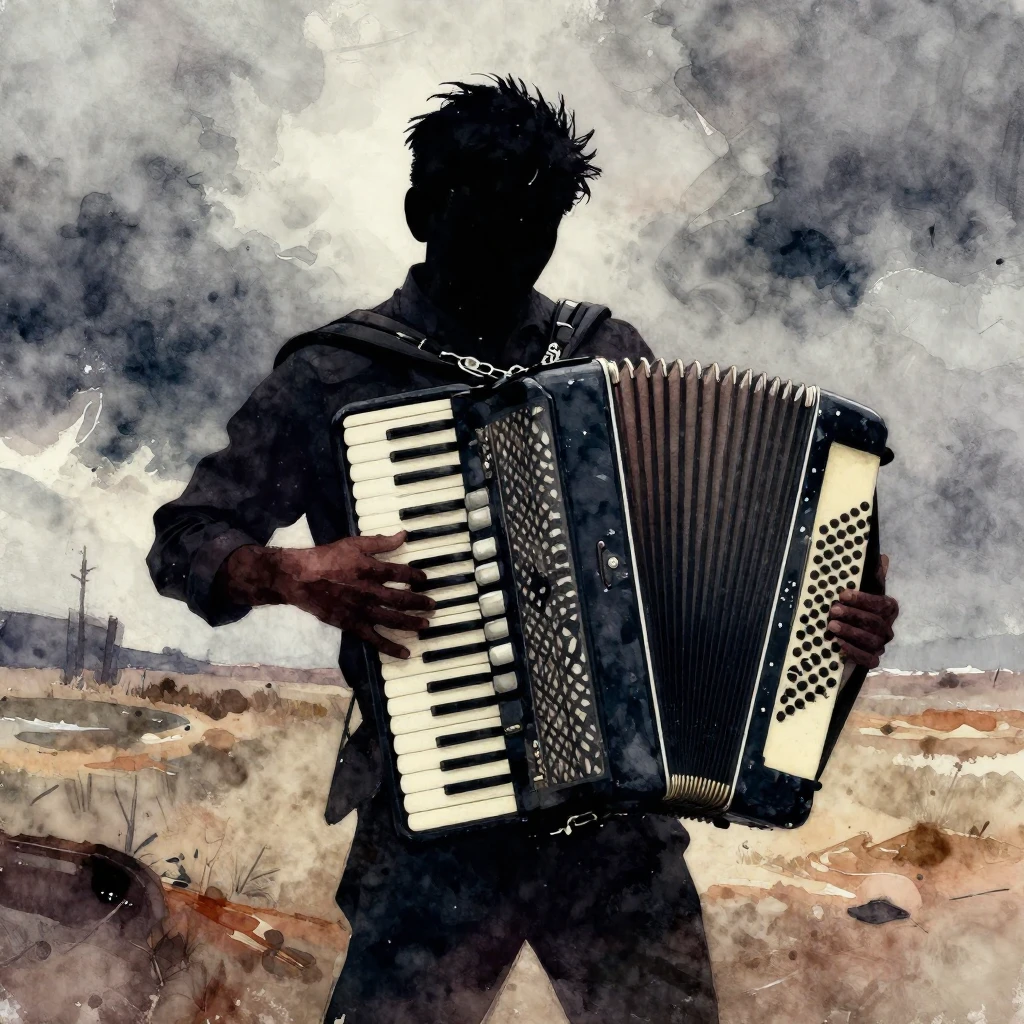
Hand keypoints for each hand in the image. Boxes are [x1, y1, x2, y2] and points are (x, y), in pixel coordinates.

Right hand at [223, 533, 434, 658]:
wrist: (300, 578)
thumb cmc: (326, 558)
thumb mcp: (354, 544)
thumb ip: (380, 542)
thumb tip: (404, 535)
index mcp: (373, 570)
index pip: (402, 574)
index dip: (416, 576)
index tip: (424, 579)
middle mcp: (372, 592)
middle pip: (402, 599)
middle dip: (420, 602)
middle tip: (433, 605)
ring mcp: (363, 610)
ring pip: (393, 619)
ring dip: (412, 623)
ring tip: (426, 625)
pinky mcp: (353, 625)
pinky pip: (375, 638)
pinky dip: (391, 647)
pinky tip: (405, 653)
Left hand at [826, 554, 897, 668]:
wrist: (852, 634)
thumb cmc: (857, 607)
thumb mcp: (863, 590)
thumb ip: (873, 576)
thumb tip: (882, 558)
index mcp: (889, 609)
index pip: (881, 604)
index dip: (862, 599)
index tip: (842, 593)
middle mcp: (888, 628)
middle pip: (875, 622)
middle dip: (853, 615)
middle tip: (833, 610)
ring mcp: (881, 645)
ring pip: (870, 640)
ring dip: (850, 632)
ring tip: (831, 626)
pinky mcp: (872, 660)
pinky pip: (867, 659)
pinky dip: (853, 652)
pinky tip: (839, 644)